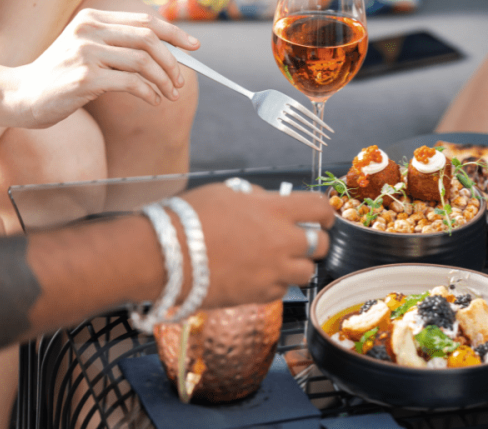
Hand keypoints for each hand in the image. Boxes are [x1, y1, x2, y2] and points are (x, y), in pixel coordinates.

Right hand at [4, 8, 199, 127]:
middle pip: (148, 39)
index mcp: (92, 20)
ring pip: (143, 61)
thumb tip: (168, 52)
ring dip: (164, 81)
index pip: (144, 21)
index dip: (174, 32)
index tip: (195, 46)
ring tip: (170, 95)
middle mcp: (89, 31)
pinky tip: (153, 101)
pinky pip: (132, 83)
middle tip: (180, 81)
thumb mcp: (89, 52)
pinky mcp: (85, 78)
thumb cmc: (63, 76)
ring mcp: (86, 53)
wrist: (23, 95)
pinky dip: (150, 93)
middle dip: (172, 61)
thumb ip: (120, 46)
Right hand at [180, 183, 334, 307]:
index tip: (320, 217)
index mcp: (275, 210)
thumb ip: (256, 197)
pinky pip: (282, 290)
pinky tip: (257, 273)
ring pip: (307, 272)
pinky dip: (275, 283)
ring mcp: (273, 271)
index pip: (321, 208)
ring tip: (277, 259)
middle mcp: (282, 241)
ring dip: (298, 265)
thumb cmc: (188, 219)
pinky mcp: (260, 295)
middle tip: (300, 239)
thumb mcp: (226, 192)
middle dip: (315, 241)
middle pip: (323, 245)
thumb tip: (269, 199)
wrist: (163, 257)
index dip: (324, 213)